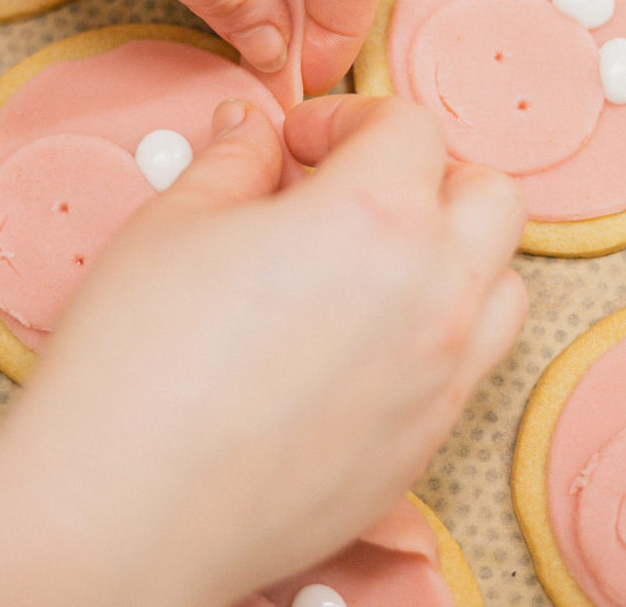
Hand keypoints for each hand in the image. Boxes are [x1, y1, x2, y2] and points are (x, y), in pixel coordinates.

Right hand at [0, 96, 525, 606]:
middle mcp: (433, 294)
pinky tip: (361, 339)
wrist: (125, 508)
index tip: (300, 140)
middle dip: (427, 174)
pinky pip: (470, 363)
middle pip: (489, 198)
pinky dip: (440, 328)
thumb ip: (235, 160)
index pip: (410, 127)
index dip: (348, 116)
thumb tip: (253, 130)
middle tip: (352, 187)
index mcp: (376, 218)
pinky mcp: (424, 445)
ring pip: (501, 284)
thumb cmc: (138, 357)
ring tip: (373, 261)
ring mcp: (441, 378)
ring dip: (453, 252)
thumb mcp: (176, 223)